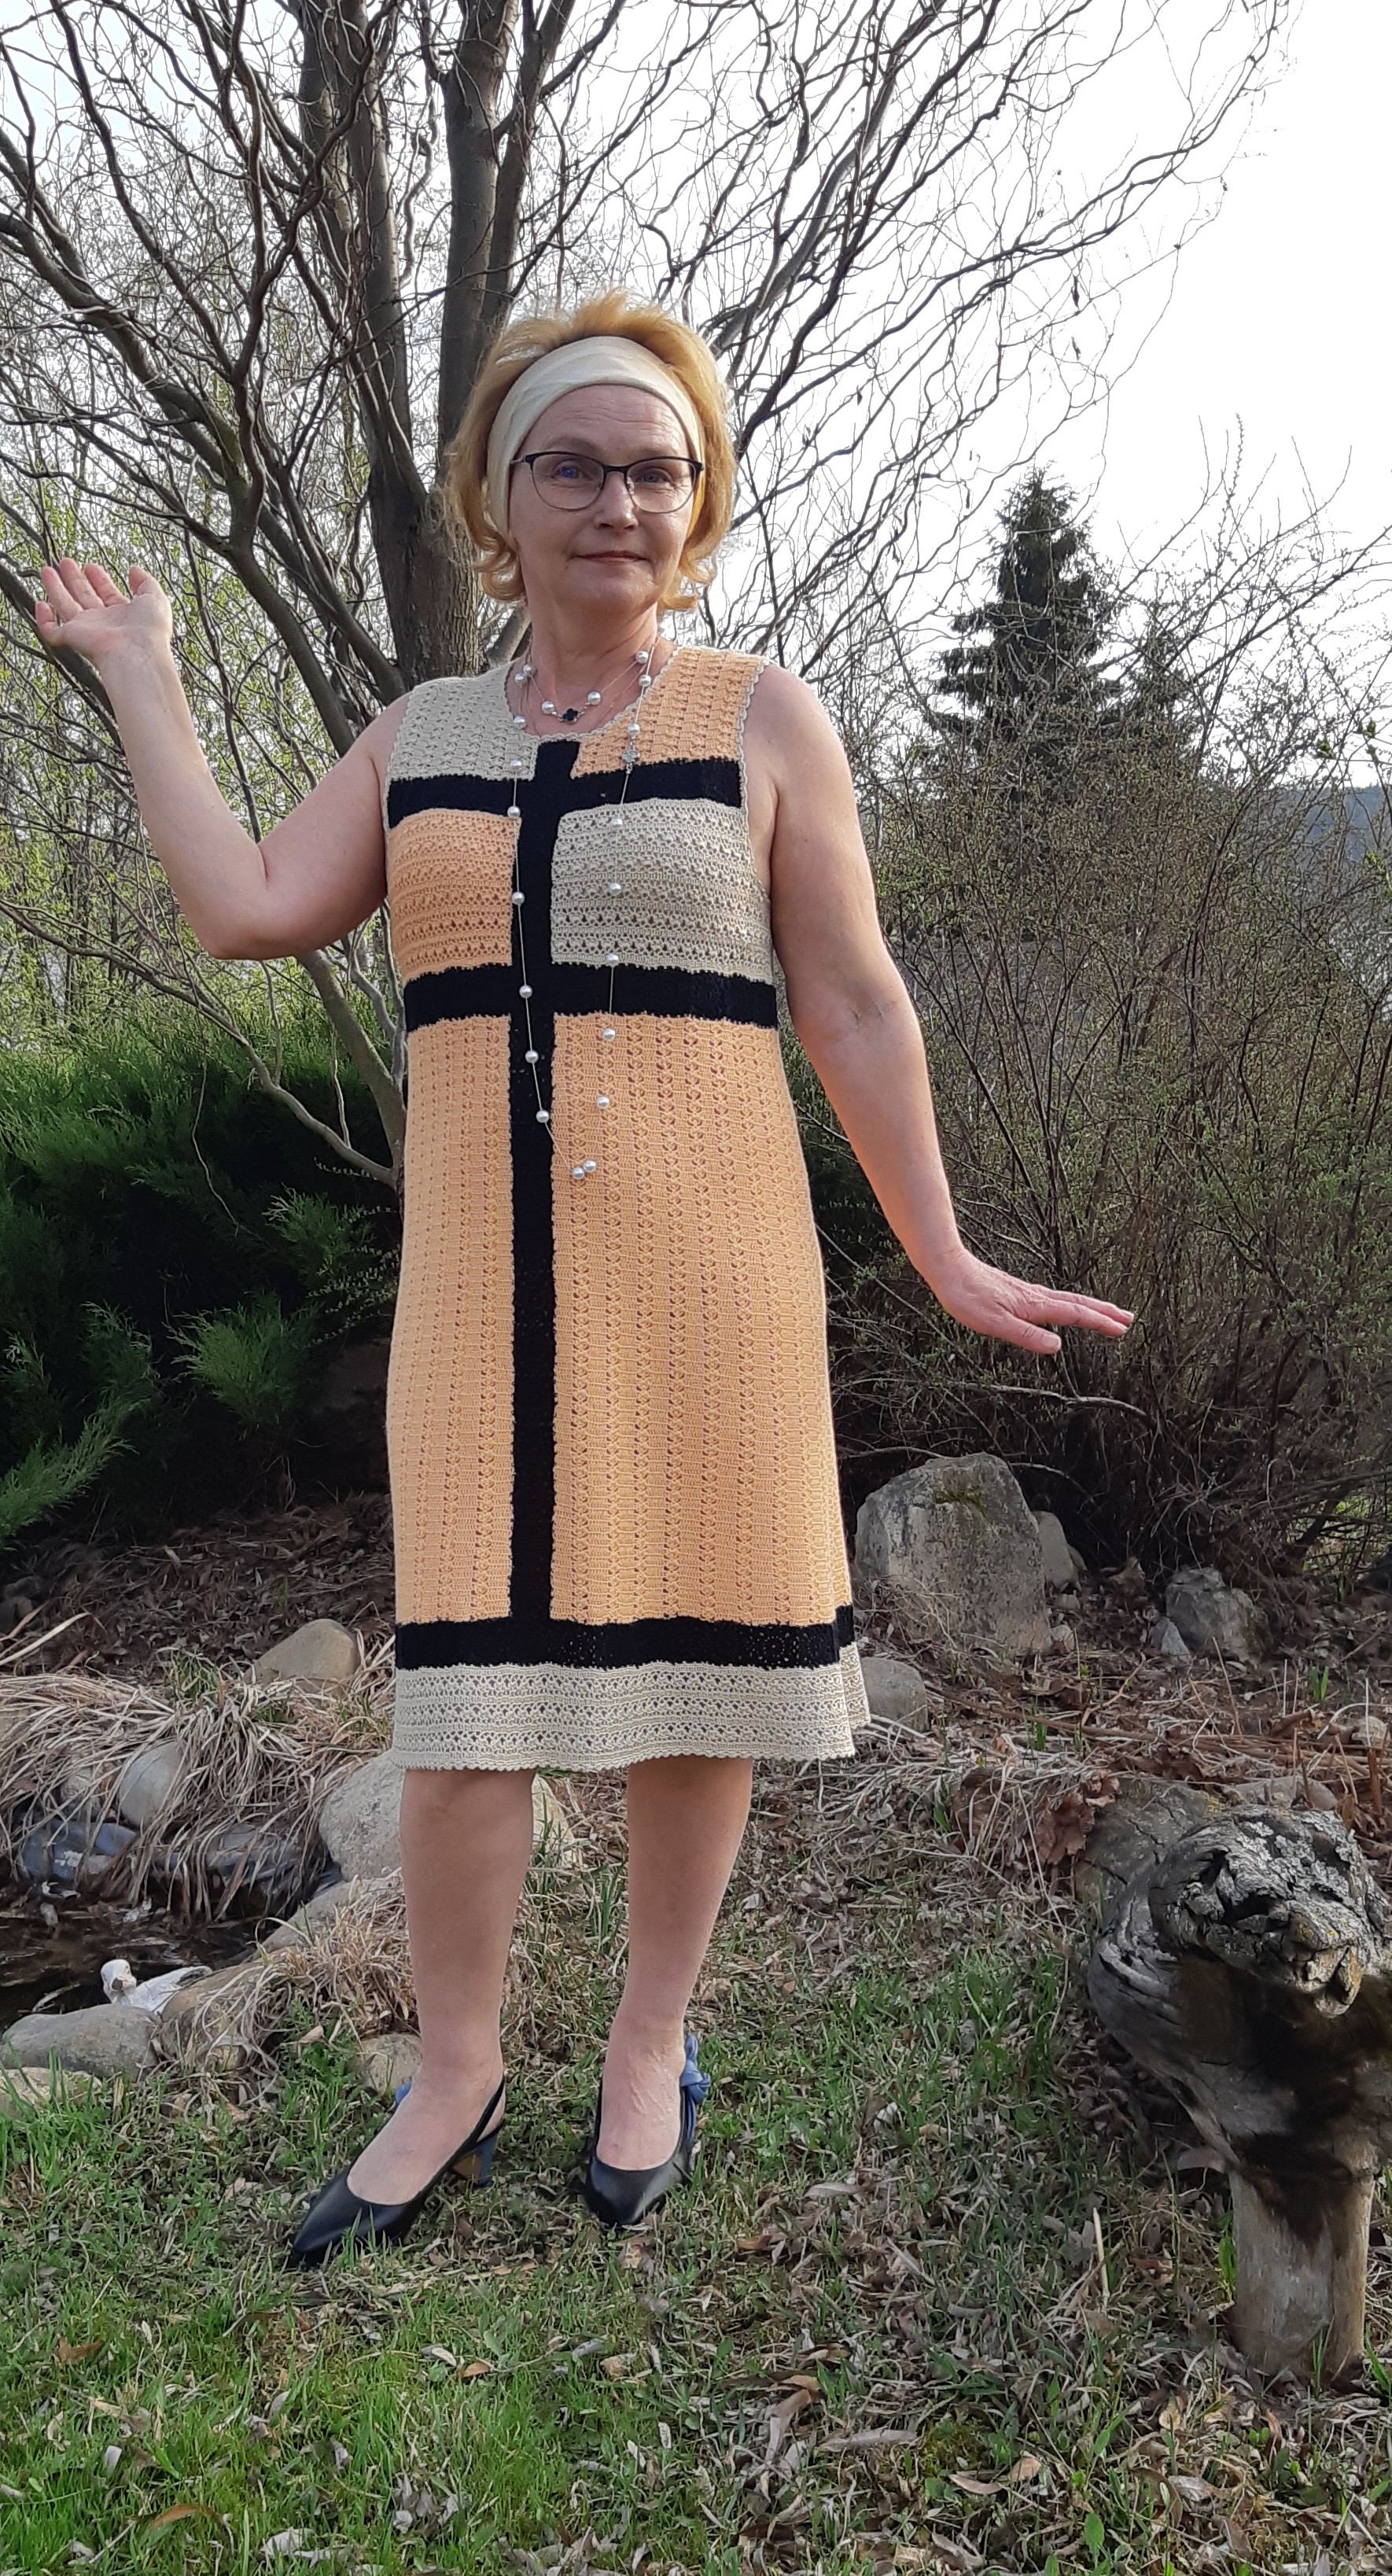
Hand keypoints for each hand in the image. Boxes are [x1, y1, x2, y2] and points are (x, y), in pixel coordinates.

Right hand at [34, 557, 171, 670]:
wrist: (137, 653)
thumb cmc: (149, 632)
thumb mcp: (156, 598)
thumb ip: (146, 582)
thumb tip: (135, 570)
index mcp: (123, 615)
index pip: (107, 594)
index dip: (99, 579)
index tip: (92, 566)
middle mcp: (104, 623)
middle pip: (84, 596)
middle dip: (75, 579)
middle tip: (67, 563)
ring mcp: (87, 630)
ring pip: (66, 607)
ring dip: (56, 588)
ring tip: (48, 570)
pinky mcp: (72, 637)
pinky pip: (52, 630)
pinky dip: (44, 619)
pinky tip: (40, 604)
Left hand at [930, 1248, 1132, 1354]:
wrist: (949, 1269)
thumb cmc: (967, 1297)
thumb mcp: (995, 1324)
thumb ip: (1027, 1336)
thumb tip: (1057, 1347)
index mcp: (1035, 1306)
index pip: (1076, 1315)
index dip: (1100, 1323)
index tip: (1122, 1329)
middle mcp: (1036, 1297)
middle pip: (1079, 1304)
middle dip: (1105, 1312)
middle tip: (1128, 1319)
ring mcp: (1028, 1293)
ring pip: (1068, 1299)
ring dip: (1091, 1307)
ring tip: (1107, 1312)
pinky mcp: (1018, 1292)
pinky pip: (1054, 1298)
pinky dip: (1071, 1303)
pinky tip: (1065, 1307)